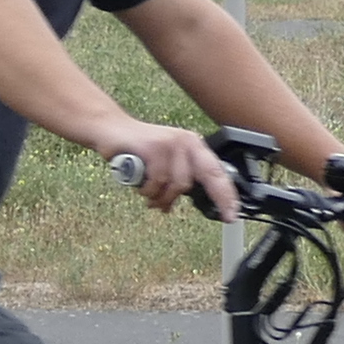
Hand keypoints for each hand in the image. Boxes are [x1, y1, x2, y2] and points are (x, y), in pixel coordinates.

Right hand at [101, 126, 239, 219]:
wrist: (111, 129)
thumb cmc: (138, 149)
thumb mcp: (165, 162)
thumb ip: (177, 179)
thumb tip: (181, 204)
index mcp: (193, 145)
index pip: (217, 171)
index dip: (227, 194)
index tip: (233, 214)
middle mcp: (186, 141)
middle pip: (204, 177)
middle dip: (207, 198)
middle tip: (205, 214)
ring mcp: (171, 144)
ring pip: (177, 185)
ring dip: (161, 197)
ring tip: (149, 195)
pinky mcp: (154, 149)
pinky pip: (158, 182)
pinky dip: (147, 190)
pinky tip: (140, 185)